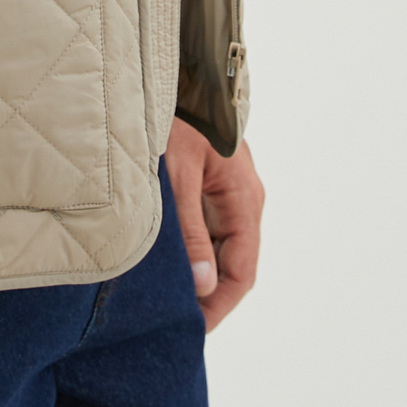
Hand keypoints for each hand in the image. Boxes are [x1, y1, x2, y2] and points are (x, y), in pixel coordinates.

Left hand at [164, 117, 264, 333]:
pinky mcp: (206, 188)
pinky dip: (187, 253)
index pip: (242, 272)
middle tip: (170, 323)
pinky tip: (162, 267)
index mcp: (244, 200)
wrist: (175, 76)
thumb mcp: (179, 178)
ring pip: (216, 251)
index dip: (219, 306)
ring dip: (194, 275)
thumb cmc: (177, 120)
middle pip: (230, 265)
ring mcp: (225, 195)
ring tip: (162, 302)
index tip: (191, 329)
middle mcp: (241, 201)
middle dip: (205, 297)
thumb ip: (190, 232)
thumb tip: (202, 286)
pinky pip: (202, 231)